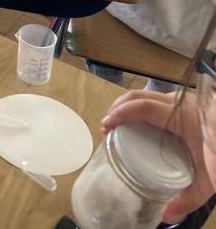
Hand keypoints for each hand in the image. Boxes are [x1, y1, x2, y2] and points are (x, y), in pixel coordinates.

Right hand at [101, 90, 213, 222]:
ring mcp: (184, 100)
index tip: (106, 125)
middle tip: (106, 126)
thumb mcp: (208, 181)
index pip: (144, 107)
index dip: (122, 112)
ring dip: (128, 105)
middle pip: (140, 96)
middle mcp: (180, 103)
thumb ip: (188, 198)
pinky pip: (157, 99)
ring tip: (116, 123)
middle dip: (118, 108)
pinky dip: (141, 106)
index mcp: (182, 117)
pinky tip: (139, 122)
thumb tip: (165, 216)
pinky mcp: (187, 103)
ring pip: (148, 95)